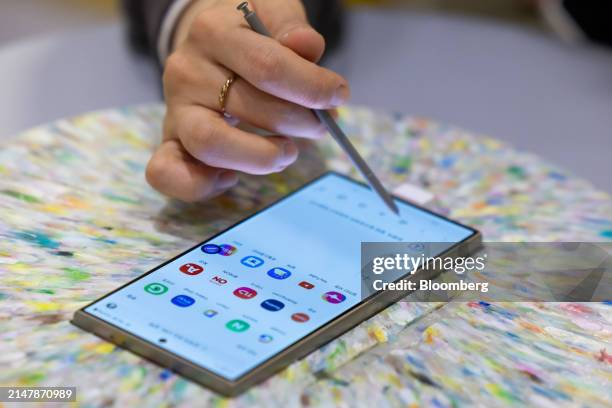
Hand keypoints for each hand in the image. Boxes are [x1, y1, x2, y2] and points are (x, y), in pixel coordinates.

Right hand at [146, 0, 349, 201]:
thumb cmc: (251, 31)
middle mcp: (186, 70)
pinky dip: (200, 185)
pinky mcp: (170, 140)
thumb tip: (307, 46)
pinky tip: (232, 178)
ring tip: (288, 153)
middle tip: (319, 125)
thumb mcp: (273, 11)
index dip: (311, 87)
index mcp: (213, 31)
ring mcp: (174, 108)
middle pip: (245, 106)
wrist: (210, 41)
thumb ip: (290, 25)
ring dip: (259, 157)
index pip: (268, 66)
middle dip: (296, 122)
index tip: (338, 96)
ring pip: (209, 144)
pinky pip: (166, 172)